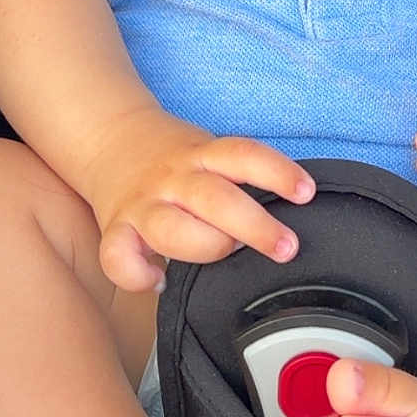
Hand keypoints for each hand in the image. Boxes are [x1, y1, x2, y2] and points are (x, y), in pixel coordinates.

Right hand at [84, 111, 315, 290]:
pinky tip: (158, 281)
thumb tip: (284, 224)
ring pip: (172, 229)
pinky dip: (137, 274)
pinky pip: (117, 256)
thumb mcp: (209, 152)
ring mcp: (144, 203)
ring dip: (206, 248)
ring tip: (226, 255)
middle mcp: (175, 178)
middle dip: (255, 227)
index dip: (277, 173)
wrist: (110, 135)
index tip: (306, 193)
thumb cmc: (174, 158)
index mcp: (202, 155)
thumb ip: (237, 180)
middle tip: (286, 247)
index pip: (244, 155)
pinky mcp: (116, 227)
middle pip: (216, 200)